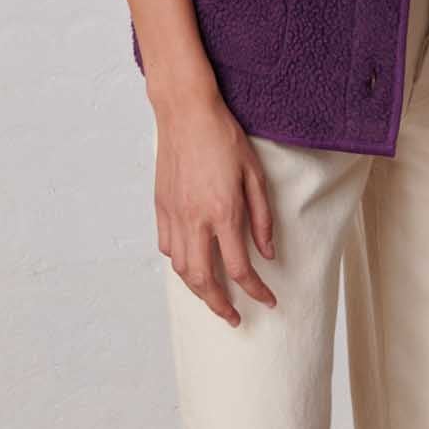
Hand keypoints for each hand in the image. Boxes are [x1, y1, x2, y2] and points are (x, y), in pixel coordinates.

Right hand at [153, 93, 278, 325]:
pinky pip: (168, 247)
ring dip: (198, 290)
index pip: (239, 268)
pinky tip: (191, 263)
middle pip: (205, 280)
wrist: (186, 111)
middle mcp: (196, 220)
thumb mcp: (254, 174)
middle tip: (234, 318)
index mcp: (223, 212)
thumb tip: (267, 252)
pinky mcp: (161, 206)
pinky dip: (180, 264)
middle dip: (220, 306)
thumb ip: (261, 217)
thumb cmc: (224, 136)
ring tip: (213, 297)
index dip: (256, 291)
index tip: (267, 301)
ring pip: (182, 269)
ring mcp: (175, 214)